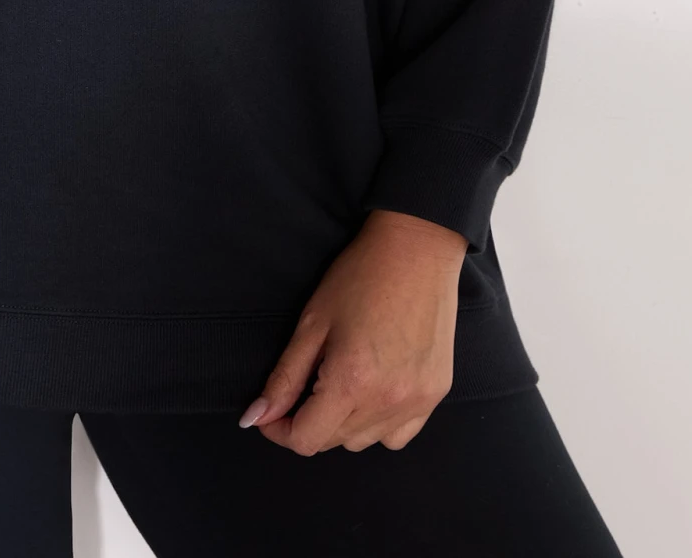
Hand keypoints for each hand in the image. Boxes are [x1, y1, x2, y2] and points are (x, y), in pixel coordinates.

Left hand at [239, 208, 466, 453]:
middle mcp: (387, 402)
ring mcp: (417, 403)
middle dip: (309, 422)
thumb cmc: (360, 276)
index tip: (271, 412)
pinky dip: (378, 424)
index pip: (306, 440)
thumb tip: (255, 418)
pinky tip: (373, 390)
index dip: (279, 430)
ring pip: (365, 442)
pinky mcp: (436, 395)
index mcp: (351, 382)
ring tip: (341, 380)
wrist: (417, 249)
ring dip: (343, 424)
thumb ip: (284, 377)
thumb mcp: (312, 323)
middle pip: (333, 443)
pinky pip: (398, 435)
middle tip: (306, 383)